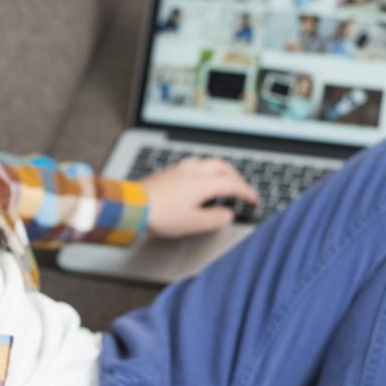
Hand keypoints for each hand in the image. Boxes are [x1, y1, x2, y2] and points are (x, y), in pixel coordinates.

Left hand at [139, 156, 259, 237]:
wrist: (132, 205)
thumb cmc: (160, 215)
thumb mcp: (192, 223)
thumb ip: (214, 219)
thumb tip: (227, 215)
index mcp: (202, 183)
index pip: (231, 184)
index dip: (245, 192)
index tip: (253, 199)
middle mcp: (192, 171)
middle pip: (221, 166)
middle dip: (235, 176)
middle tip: (242, 187)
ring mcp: (178, 169)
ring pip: (206, 162)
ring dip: (219, 170)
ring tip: (222, 180)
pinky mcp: (168, 172)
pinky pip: (193, 165)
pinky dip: (205, 171)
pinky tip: (199, 180)